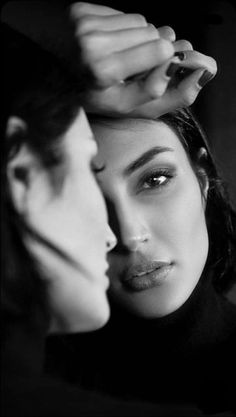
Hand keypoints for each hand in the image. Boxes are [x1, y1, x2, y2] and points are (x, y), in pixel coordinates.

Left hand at [70, 2, 216, 117]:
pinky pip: (119, 13)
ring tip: (118, 54)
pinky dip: (119, 27)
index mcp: (102, 69)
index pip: (159, 49)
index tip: (161, 64)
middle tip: (133, 63)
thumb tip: (179, 69)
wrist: (44, 76)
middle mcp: (92, 41)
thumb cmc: (82, 94)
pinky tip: (106, 42)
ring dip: (136, 35)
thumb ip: (152, 92)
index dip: (165, 56)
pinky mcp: (80, 10)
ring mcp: (84, 22)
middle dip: (150, 46)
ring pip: (137, 20)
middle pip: (151, 31)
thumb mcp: (118, 106)